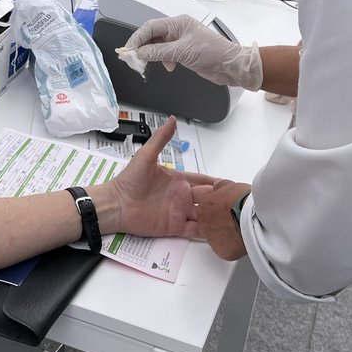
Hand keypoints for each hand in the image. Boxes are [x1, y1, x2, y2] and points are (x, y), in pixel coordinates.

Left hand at [94, 116, 220, 238]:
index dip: (216, 182)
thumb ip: (160, 138)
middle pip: (207, 198)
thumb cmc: (129, 180)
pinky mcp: (174, 227)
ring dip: (216, 215)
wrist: (116, 204)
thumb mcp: (146, 156)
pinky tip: (218, 230)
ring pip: (204, 214)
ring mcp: (178, 212)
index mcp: (178, 180)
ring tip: (231, 217)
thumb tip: (171, 119)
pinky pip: (194, 230)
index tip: (230, 183)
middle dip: (220, 199)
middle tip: (235, 201)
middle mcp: (180, 196)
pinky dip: (206, 231)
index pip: (202, 180)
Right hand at [120, 15, 263, 88]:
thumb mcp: (183, 51)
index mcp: (178, 23)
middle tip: (133, 58)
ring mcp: (180, 41)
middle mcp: (178, 30)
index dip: (137, 38)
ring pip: (158, 46)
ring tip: (149, 62)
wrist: (230, 66)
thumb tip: (141, 53)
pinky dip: (163, 60)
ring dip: (153, 55)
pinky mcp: (184, 52)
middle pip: (152, 36)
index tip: (128, 49)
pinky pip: (165, 54)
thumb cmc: (215, 52)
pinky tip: (169, 66)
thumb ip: (159, 52)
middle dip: (143, 47)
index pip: (150, 27)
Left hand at [192, 179, 249, 259]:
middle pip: (210, 224)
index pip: (206, 209)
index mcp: (204, 207)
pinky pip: (227, 250)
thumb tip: (219, 185)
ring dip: (226, 234)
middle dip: (221, 222)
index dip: (218, 209)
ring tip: (241, 229)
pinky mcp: (222, 251)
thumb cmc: (242, 201)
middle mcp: (205, 224)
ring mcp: (212, 239)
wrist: (252, 217)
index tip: (227, 209)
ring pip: (218, 238)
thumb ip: (221, 186)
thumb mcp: (230, 186)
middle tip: (235, 219)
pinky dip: (234, 246)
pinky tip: (243, 239)